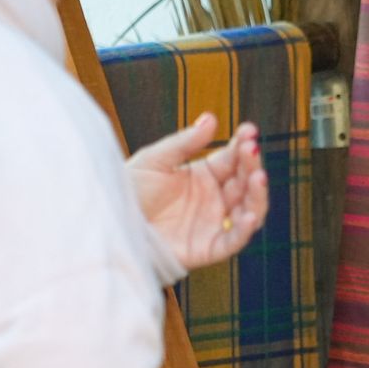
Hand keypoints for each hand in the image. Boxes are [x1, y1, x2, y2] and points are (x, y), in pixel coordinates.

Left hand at [127, 113, 268, 271]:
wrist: (110, 224)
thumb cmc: (128, 191)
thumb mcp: (155, 160)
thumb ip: (184, 143)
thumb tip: (210, 119)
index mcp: (203, 175)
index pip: (233, 158)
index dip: (243, 145)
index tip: (249, 130)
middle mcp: (213, 199)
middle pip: (245, 182)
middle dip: (252, 165)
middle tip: (251, 149)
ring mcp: (213, 223)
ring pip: (248, 210)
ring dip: (257, 194)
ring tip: (258, 177)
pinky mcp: (207, 248)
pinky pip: (233, 241)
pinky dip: (244, 230)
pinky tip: (248, 214)